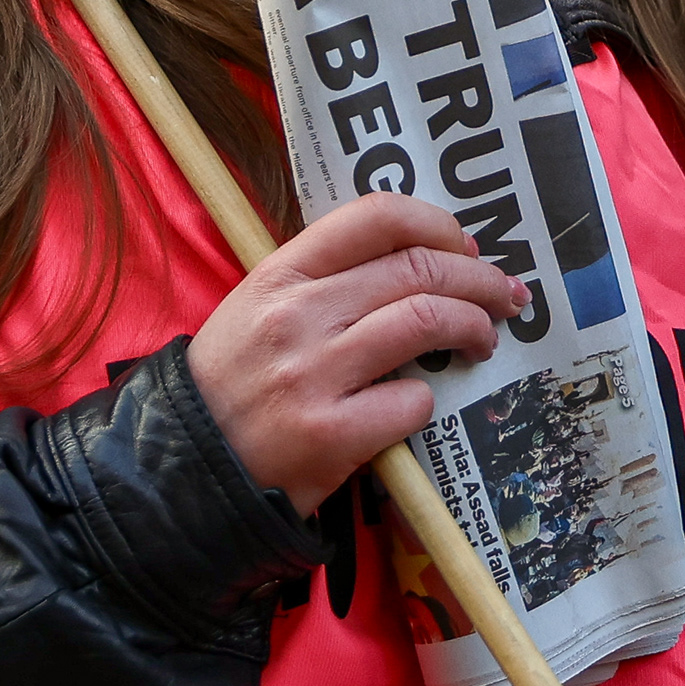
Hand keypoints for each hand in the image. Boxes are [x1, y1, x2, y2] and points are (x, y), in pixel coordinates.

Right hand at [187, 194, 520, 516]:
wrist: (178, 467)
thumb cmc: (230, 385)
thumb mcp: (258, 309)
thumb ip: (324, 281)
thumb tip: (417, 262)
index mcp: (281, 274)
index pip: (375, 217)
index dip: (437, 223)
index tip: (465, 244)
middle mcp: (298, 314)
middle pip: (418, 268)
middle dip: (479, 278)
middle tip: (505, 296)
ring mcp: (313, 374)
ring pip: (426, 322)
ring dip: (474, 328)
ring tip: (484, 341)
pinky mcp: (328, 435)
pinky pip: (410, 401)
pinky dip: (426, 400)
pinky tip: (418, 405)